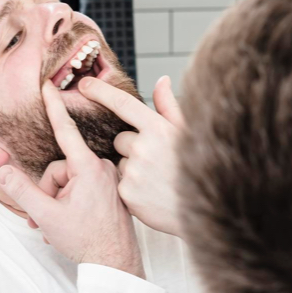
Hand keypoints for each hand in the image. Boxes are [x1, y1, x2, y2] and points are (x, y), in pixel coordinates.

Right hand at [0, 82, 144, 278]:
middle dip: (48, 190)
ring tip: (58, 224)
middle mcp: (100, 168)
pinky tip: (69, 223)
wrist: (115, 263)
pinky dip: (69, 203)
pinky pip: (81, 187)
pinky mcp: (109, 189)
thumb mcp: (47, 216)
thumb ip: (22, 191)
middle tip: (46, 217)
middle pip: (60, 167)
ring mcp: (106, 179)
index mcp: (88, 168)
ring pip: (69, 179)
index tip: (49, 85)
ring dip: (57, 200)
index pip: (65, 130)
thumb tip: (3, 172)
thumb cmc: (87, 240)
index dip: (54, 107)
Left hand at [78, 75, 184, 237]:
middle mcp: (143, 148)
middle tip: (156, 162)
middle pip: (120, 139)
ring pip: (121, 162)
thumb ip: (169, 106)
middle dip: (132, 147)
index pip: (123, 104)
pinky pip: (120, 183)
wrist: (206, 212)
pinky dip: (132, 188)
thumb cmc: (199, 169)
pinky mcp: (127, 193)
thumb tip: (161, 80)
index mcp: (159, 129)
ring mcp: (134, 171)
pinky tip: (152, 194)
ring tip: (157, 180)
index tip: (85, 84)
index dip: (101, 92)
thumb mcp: (188, 134)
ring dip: (133, 168)